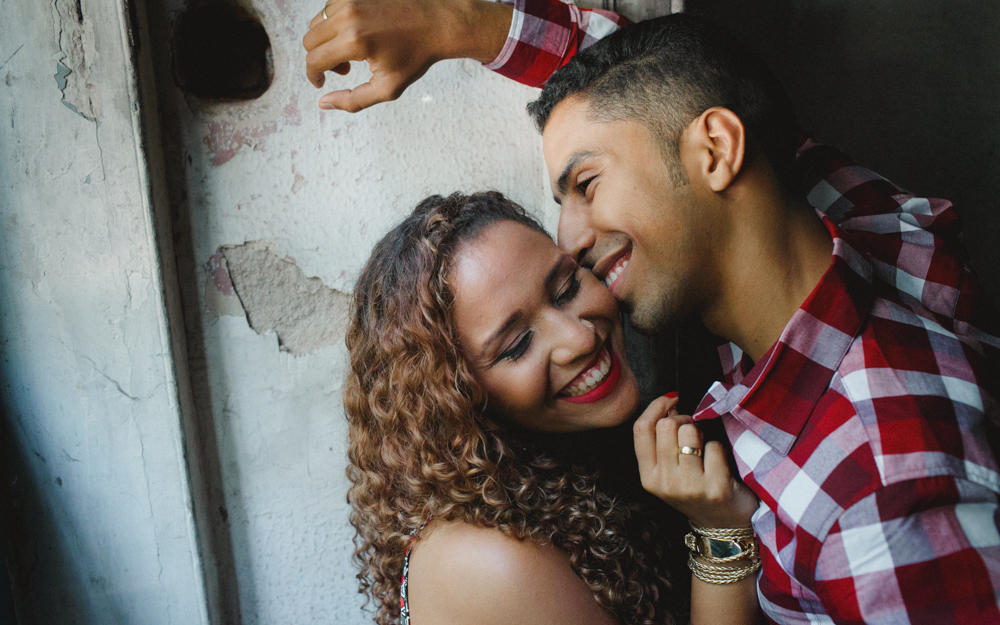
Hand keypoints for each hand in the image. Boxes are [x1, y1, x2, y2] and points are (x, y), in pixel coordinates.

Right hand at [303, 0, 512, 111]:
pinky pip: (330, 8)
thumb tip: (323, 102)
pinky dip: (337, 24)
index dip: (313, 76)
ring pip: (317, 23)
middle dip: (320, 59)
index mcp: (354, 41)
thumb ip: (353, 101)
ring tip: (354, 52)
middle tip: (345, 69)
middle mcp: (348, 16)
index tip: (321, 82)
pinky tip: (359, 33)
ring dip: (328, 41)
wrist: (438, 23)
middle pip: (309, 40)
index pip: (313, 60)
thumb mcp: (388, 88)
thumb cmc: (416, 57)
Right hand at [633, 395, 758, 528]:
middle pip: (665, 426)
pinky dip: (719, 450)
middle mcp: (665, 483)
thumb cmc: (694, 489)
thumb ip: (661, 442)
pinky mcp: (715, 488)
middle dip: (683, 420)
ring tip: (704, 449)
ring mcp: (690, 487)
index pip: (641, 429)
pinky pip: (714, 447)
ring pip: (690, 432)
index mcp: (648, 477)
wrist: (722, 526)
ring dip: (701, 434)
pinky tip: (719, 464)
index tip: (671, 399)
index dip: (656, 406)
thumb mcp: (667, 472)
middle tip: (693, 432)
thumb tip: (670, 405)